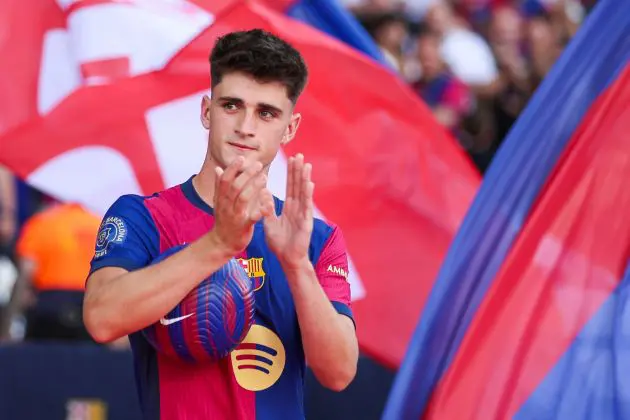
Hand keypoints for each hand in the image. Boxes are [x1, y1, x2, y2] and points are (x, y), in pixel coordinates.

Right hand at [211, 157, 271, 255]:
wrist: (221, 243)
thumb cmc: (223, 220)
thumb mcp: (218, 202)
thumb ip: (219, 186)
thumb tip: (218, 168)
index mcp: (221, 198)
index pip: (224, 180)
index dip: (232, 168)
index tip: (242, 158)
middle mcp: (226, 206)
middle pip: (235, 186)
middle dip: (246, 174)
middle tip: (258, 164)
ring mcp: (234, 216)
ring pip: (243, 198)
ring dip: (254, 187)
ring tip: (264, 178)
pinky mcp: (243, 226)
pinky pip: (252, 217)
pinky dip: (260, 210)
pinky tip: (268, 204)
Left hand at [263, 154, 313, 269]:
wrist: (287, 259)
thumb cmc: (280, 243)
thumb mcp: (269, 223)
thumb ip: (267, 208)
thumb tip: (263, 192)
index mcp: (289, 208)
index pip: (290, 186)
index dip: (291, 173)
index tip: (292, 159)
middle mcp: (298, 208)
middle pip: (298, 186)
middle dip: (298, 171)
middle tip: (299, 155)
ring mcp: (303, 214)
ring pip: (304, 193)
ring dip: (305, 179)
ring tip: (306, 164)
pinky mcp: (306, 222)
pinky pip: (306, 206)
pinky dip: (308, 195)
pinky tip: (309, 184)